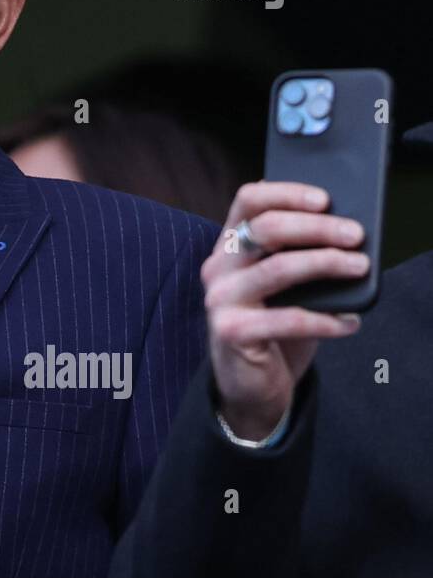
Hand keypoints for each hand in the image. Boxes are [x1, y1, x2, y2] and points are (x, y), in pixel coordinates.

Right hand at [202, 182, 367, 438]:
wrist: (248, 384)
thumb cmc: (272, 327)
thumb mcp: (280, 285)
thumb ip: (294, 254)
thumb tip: (342, 230)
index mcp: (228, 247)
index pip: (248, 201)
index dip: (286, 193)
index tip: (326, 200)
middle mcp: (218, 268)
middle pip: (265, 228)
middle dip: (317, 227)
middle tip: (355, 235)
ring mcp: (221, 300)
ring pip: (278, 267)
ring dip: (326, 263)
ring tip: (359, 267)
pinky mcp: (232, 332)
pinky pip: (289, 319)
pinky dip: (326, 320)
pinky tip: (349, 322)